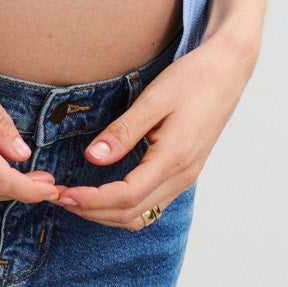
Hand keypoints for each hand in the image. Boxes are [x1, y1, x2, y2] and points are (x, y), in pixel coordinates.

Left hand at [53, 29, 256, 229]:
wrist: (228, 71)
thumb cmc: (194, 78)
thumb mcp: (155, 99)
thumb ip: (123, 131)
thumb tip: (93, 158)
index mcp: (175, 157)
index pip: (126, 196)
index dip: (91, 200)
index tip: (63, 193)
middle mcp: (182, 176)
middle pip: (131, 214)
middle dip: (91, 211)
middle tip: (58, 196)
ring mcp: (185, 178)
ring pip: (141, 215)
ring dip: (105, 213)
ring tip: (75, 196)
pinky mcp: (184, 173)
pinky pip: (151, 205)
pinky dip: (123, 206)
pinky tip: (103, 191)